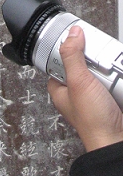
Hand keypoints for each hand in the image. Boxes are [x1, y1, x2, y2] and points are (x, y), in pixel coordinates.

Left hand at [47, 24, 122, 151]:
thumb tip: (72, 34)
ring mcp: (94, 97)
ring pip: (100, 72)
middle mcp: (76, 93)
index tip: (77, 37)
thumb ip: (72, 56)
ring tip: (111, 66)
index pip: (58, 62)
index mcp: (61, 89)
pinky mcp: (109, 100)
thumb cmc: (93, 121)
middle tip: (98, 54)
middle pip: (82, 64)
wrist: (116, 141)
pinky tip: (119, 75)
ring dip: (107, 68)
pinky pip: (113, 82)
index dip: (67, 49)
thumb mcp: (78, 81)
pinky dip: (117, 77)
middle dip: (93, 58)